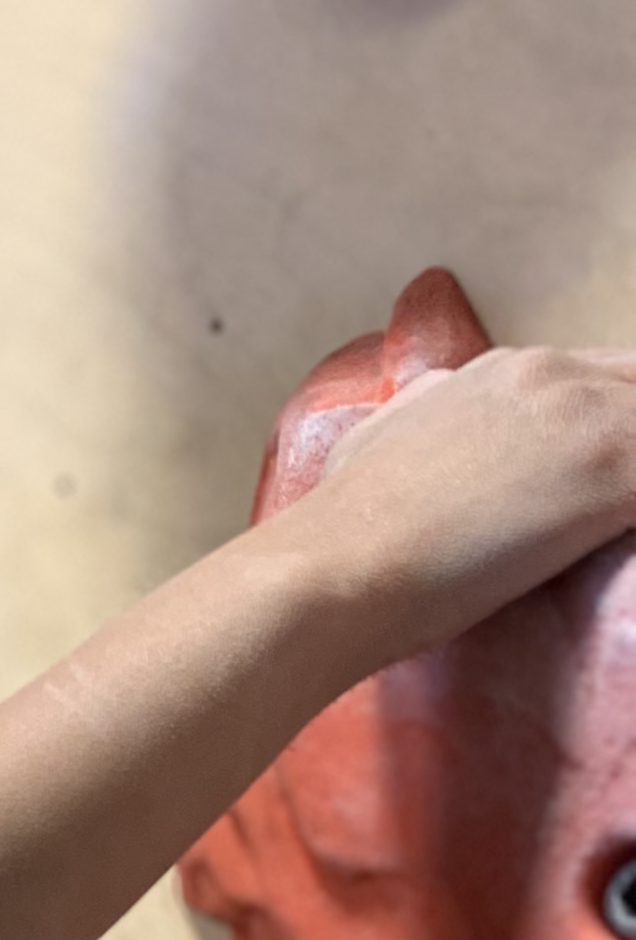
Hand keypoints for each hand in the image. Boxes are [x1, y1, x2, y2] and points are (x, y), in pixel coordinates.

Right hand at [287, 342, 635, 663]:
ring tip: (601, 529)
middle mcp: (550, 373)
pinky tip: (613, 544)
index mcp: (502, 371)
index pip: (598, 383)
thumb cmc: (340, 529)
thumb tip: (433, 416)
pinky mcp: (616, 470)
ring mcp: (588, 416)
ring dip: (626, 484)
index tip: (580, 489)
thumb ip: (426, 415)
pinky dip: (633, 520)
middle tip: (599, 509)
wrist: (334, 569)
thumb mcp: (378, 440)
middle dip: (624, 450)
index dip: (604, 431)